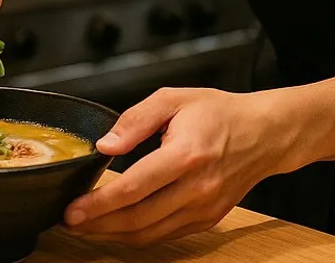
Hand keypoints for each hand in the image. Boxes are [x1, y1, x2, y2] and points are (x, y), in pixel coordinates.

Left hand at [62, 88, 294, 245]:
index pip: (135, 187)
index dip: (99, 203)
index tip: (72, 209)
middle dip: (98, 225)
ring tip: (86, 227)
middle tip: (69, 222)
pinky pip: (166, 235)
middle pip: (138, 218)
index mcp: (186, 154)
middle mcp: (197, 187)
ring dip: (114, 234)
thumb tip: (105, 145)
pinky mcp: (208, 219)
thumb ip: (135, 119)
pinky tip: (118, 226)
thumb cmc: (219, 113)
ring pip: (150, 234)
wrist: (265, 133)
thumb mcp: (174, 98)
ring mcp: (205, 208)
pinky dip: (139, 235)